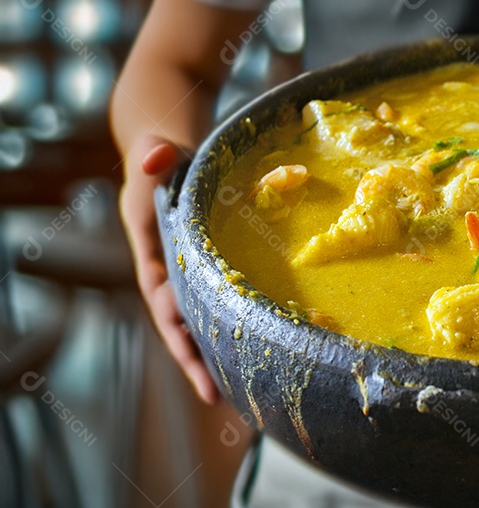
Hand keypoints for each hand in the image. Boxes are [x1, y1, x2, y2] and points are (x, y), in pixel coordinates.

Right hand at [119, 137, 218, 403]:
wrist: (166, 151)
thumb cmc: (161, 153)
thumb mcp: (156, 150)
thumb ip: (155, 154)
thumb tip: (155, 156)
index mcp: (152, 250)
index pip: (162, 300)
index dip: (176, 332)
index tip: (192, 360)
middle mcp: (167, 268)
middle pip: (180, 322)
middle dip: (196, 359)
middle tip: (218, 395)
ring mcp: (187, 269)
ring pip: (200, 318)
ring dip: (216, 350)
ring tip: (238, 389)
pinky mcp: (209, 264)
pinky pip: (220, 298)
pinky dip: (233, 322)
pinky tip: (259, 345)